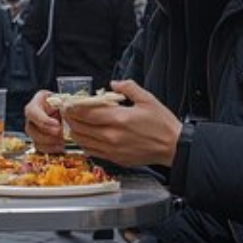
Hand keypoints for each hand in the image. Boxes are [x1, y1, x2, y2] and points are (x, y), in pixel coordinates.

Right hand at [23, 90, 66, 152]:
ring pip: (34, 139)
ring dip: (49, 143)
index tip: (57, 124)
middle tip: (60, 133)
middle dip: (47, 134)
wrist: (68, 110)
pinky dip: (50, 149)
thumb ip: (64, 105)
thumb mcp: (65, 100)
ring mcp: (34, 128)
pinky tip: (60, 147)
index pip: (32, 112)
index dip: (43, 120)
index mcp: (37, 102)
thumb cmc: (66, 103)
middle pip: (30, 128)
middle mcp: (32, 116)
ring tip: (62, 141)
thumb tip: (67, 113)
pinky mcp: (38, 139)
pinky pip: (40, 147)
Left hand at [61, 80, 181, 167]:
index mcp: (119, 119)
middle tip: (68, 111)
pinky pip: (92, 151)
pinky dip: (84, 143)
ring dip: (75, 131)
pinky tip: (85, 136)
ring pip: (82, 141)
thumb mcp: (147, 99)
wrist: (174, 147)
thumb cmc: (162, 125)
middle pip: (79, 127)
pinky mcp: (115, 159)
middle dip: (70, 118)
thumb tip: (113, 84)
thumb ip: (128, 87)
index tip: (68, 103)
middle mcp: (112, 136)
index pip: (85, 113)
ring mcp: (112, 149)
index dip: (72, 107)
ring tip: (74, 122)